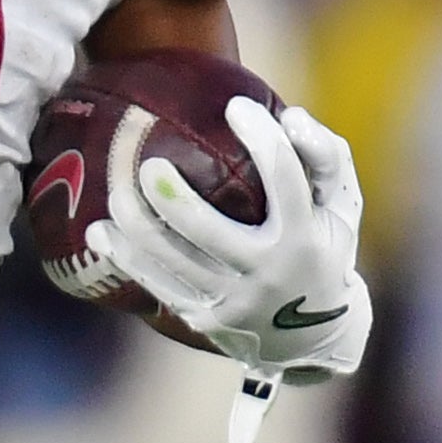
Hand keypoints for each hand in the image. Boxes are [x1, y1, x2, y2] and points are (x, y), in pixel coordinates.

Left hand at [101, 101, 372, 381]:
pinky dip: (124, 256)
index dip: (262, 138)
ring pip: (172, 259)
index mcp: (306, 235)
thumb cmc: (324, 248)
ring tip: (117, 190)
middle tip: (149, 164)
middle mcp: (268, 271)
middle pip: (208, 229)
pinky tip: (100, 231)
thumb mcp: (341, 206)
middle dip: (172, 197)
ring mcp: (233, 299)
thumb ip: (325, 157)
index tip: (236, 107)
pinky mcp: (205, 318)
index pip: (285, 179)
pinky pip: (156, 284)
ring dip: (136, 223)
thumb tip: (290, 115)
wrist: (311, 336)